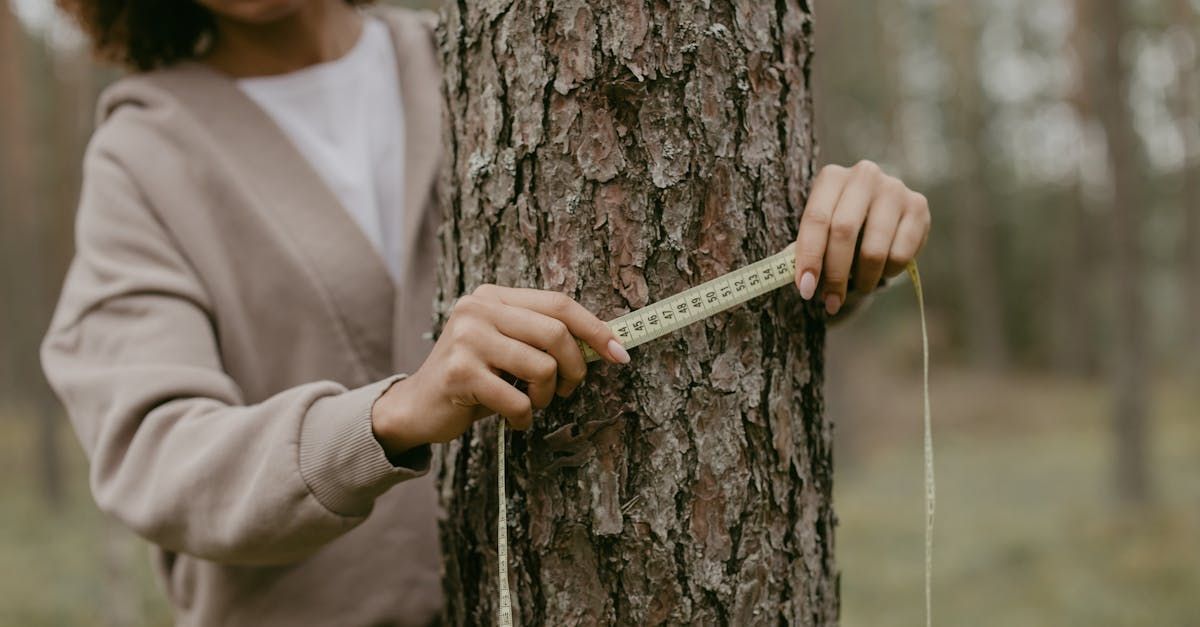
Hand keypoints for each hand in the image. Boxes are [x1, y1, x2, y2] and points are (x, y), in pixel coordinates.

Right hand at [371, 285, 629, 454]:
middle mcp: (478, 309)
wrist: (417, 407)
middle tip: (565, 390)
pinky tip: (512, 419)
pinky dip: (524, 417)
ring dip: (546, 396)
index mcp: (494, 297)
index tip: (620, 353)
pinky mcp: (459, 372)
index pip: (559, 303)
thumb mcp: (507, 348)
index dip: (595, 328)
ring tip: (531, 403)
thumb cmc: (474, 379)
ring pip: (542, 367)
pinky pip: (518, 400)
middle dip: (574, 368)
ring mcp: (467, 338)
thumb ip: (542, 338)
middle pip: (556, 333)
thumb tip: (604, 344)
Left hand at [793, 160, 930, 314]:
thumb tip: (801, 281)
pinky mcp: (918, 206)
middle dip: (834, 274)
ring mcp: (894, 189)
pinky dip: (888, 272)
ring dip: (863, 279)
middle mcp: (864, 175)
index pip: (816, 219)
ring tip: (859, 285)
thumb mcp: (820, 231)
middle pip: (843, 232)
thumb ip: (805, 250)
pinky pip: (901, 254)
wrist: (882, 210)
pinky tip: (882, 270)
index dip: (809, 257)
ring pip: (874, 249)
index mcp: (832, 177)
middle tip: (830, 301)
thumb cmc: (841, 223)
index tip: (805, 289)